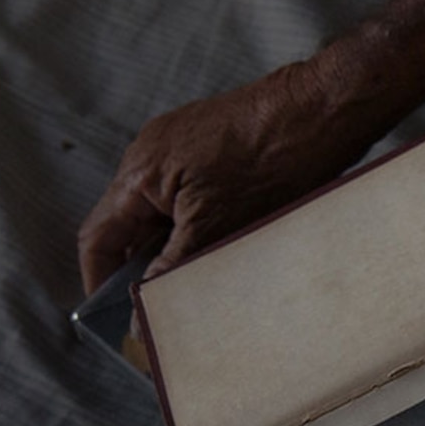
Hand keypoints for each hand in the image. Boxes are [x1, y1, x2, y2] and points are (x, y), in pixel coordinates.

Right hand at [76, 47, 392, 293]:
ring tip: (198, 285)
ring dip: (175, 250)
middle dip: (141, 270)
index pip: (98, 235)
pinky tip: (225, 251)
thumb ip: (172, 265)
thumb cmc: (273, 158)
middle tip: (161, 310)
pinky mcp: (214, 146)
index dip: (98, 279)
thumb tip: (145, 302)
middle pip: (130, 227)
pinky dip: (199, 228)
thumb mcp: (216, 227)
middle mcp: (152, 154)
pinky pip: (191, 197)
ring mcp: (183, 146)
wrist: (326, 109)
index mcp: (139, 171)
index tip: (110, 316)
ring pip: (165, 215)